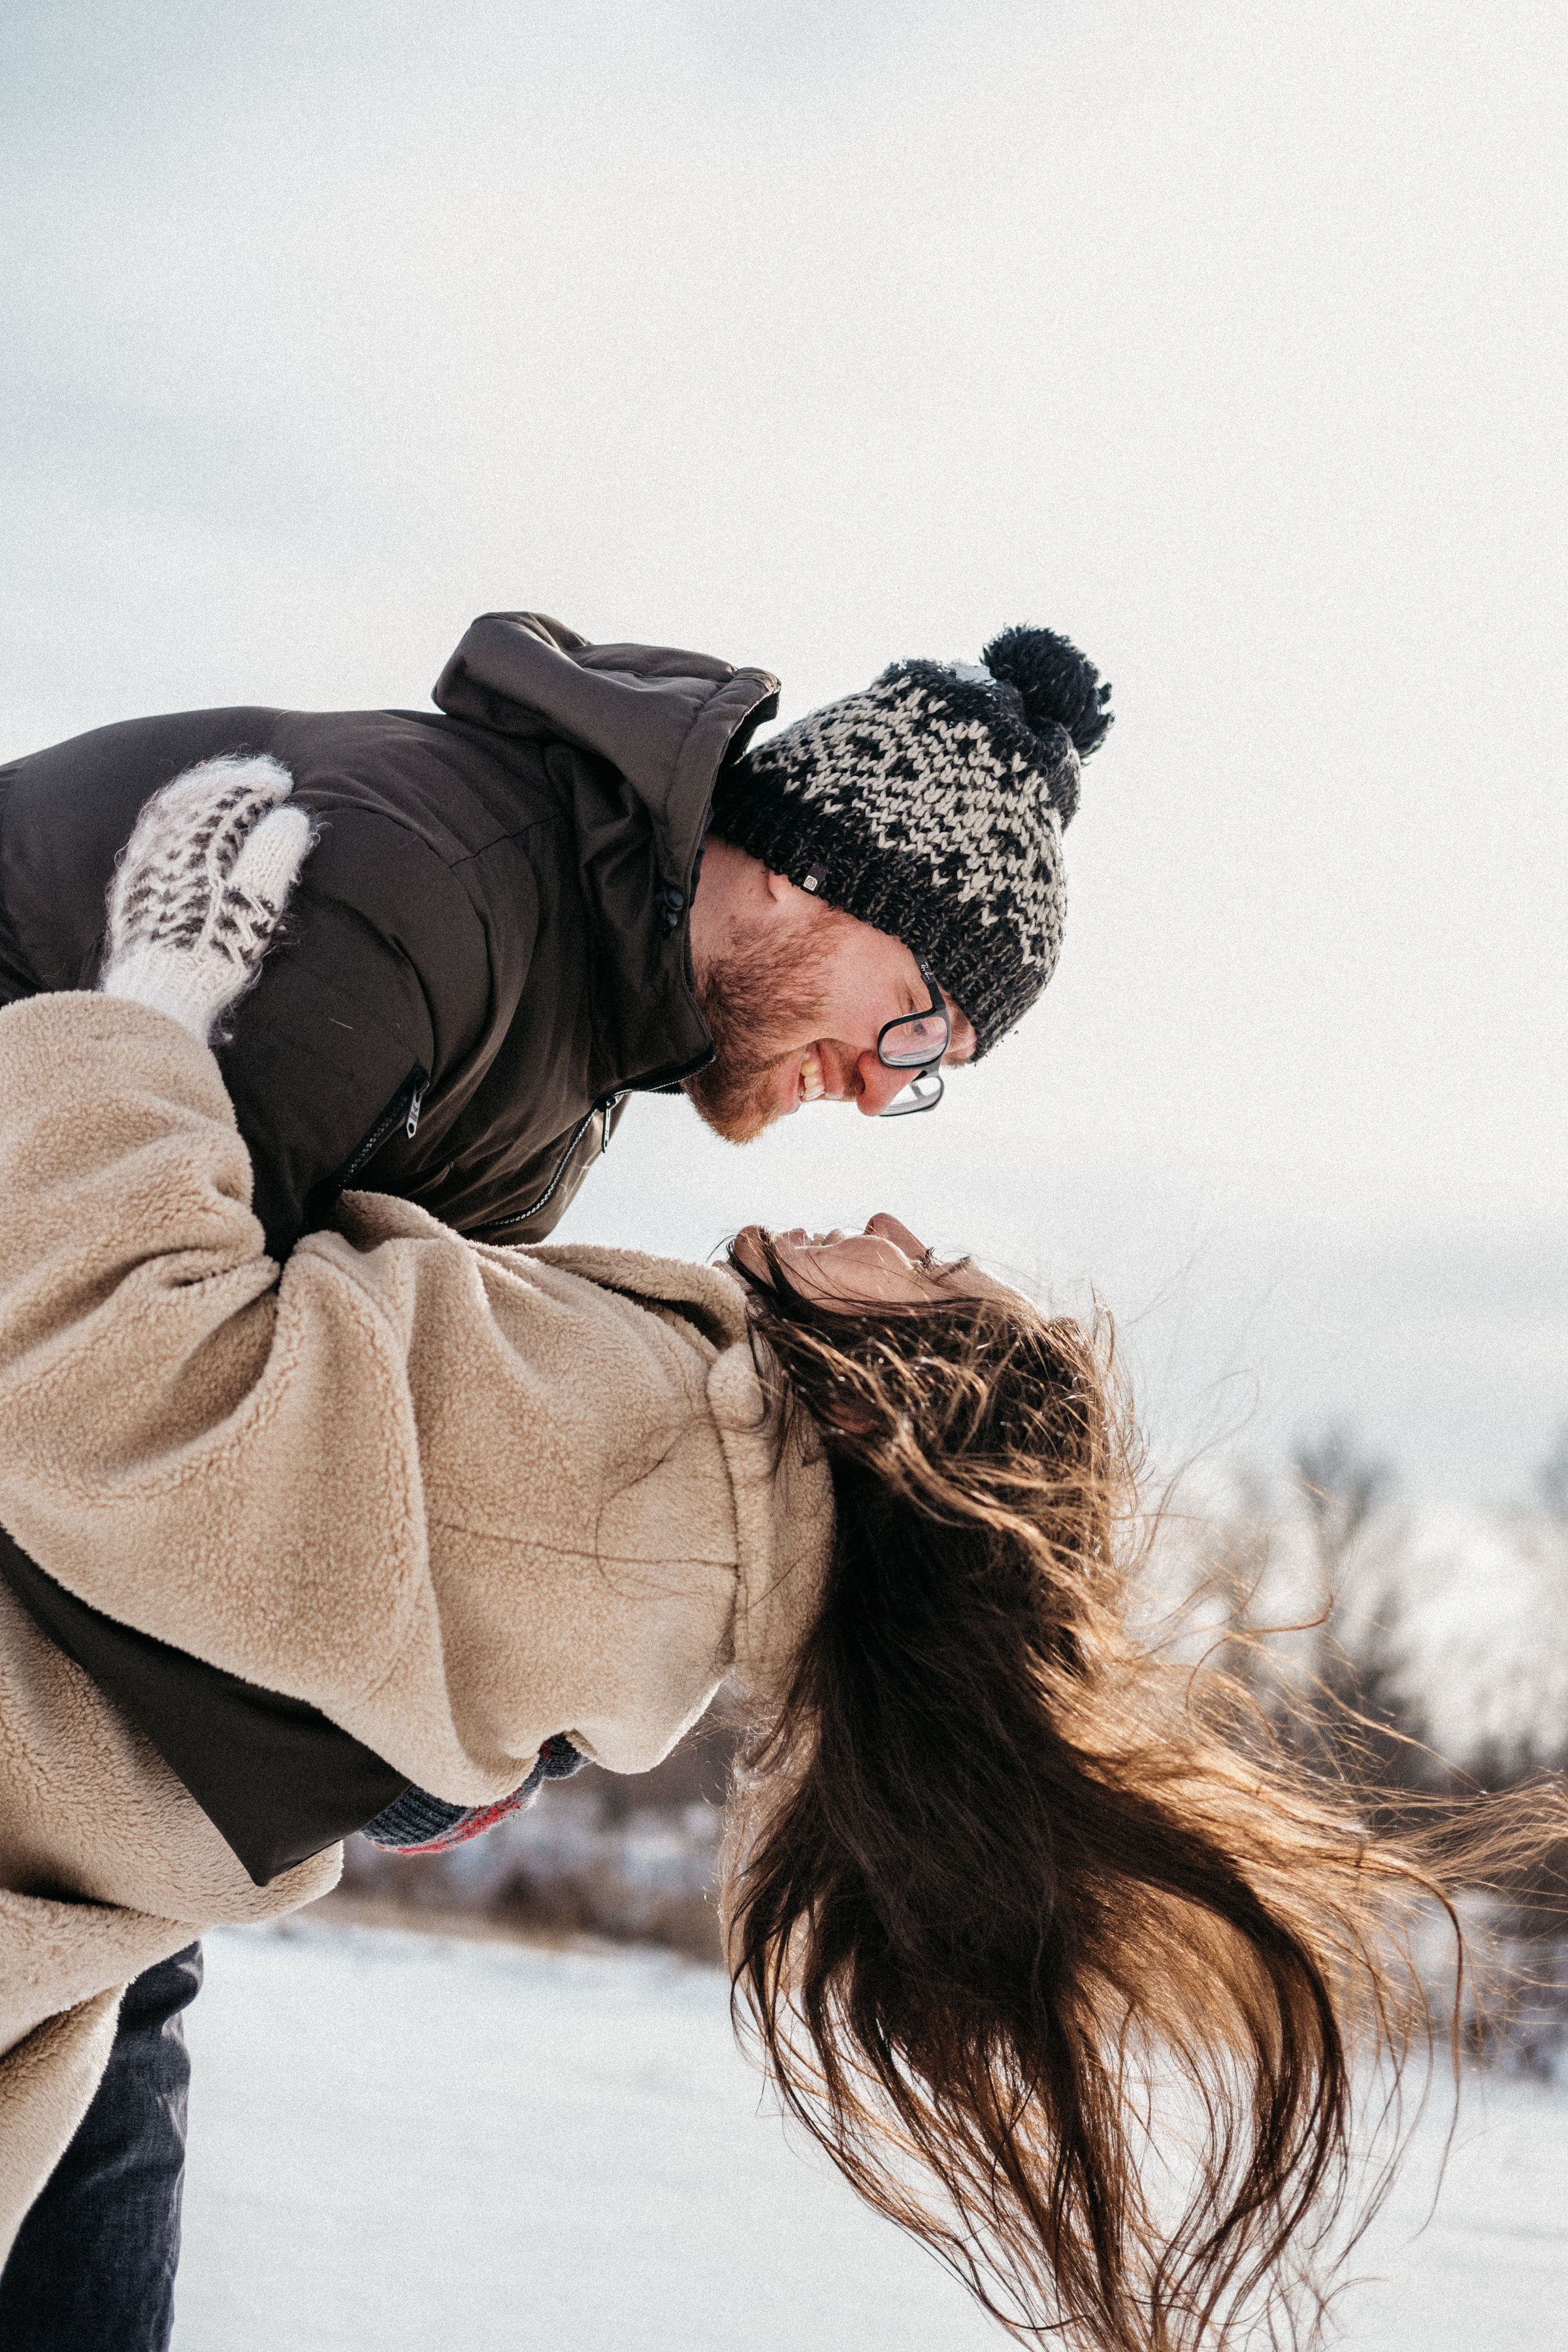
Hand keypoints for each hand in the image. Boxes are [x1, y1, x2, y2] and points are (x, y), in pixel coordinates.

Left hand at [99, 753, 315, 1044]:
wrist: (157, 995)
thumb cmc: (211, 954)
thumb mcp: (255, 906)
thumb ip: (273, 856)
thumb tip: (291, 817)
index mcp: (197, 847)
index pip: (228, 800)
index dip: (257, 786)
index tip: (282, 781)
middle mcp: (165, 847)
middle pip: (197, 798)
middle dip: (228, 783)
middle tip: (256, 778)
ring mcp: (144, 865)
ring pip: (170, 811)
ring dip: (199, 793)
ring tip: (221, 788)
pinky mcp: (132, 886)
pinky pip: (152, 833)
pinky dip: (174, 817)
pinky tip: (182, 824)